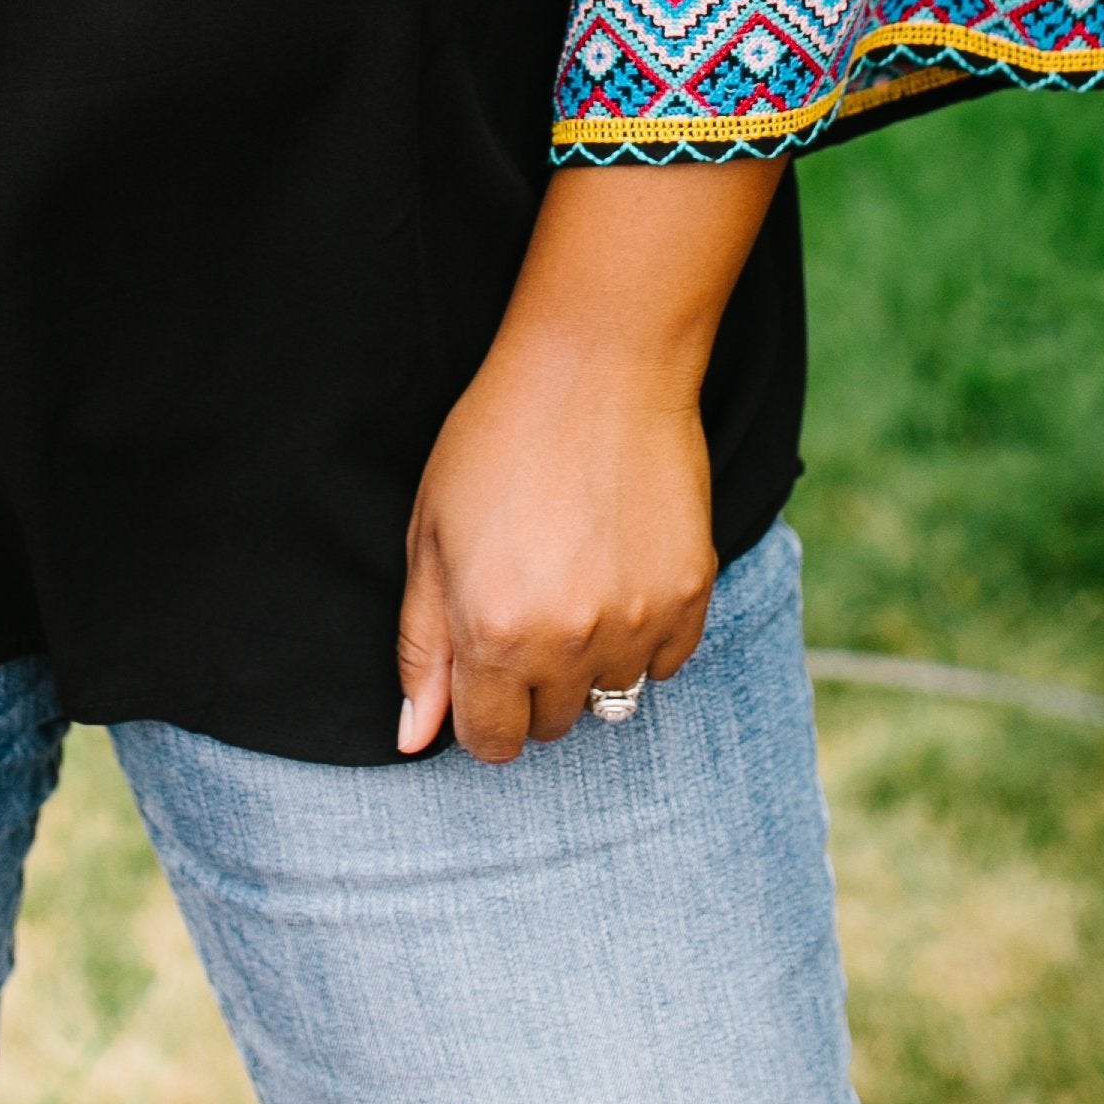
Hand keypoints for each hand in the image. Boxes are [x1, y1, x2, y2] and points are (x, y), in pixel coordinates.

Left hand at [396, 158, 782, 761]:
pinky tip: (618, 574)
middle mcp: (568, 642)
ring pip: (612, 699)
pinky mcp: (690, 594)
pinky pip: (667, 661)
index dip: (479, 712)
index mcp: (492, 632)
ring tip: (574, 585)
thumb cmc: (497, 439)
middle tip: (526, 608)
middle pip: (552, 726)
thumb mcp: (429, 536)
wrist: (598, 363)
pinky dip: (641, 637)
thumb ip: (423, 647)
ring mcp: (636, 621)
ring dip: (588, 665)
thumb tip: (414, 737)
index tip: (482, 670)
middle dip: (531, 686)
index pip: (490, 740)